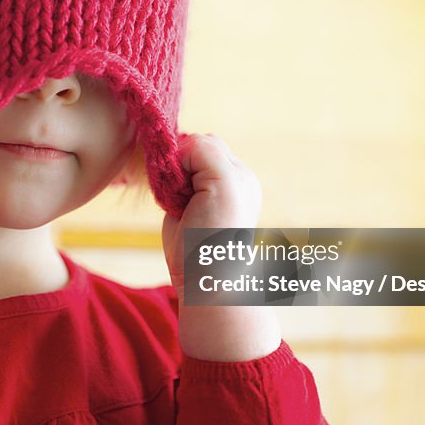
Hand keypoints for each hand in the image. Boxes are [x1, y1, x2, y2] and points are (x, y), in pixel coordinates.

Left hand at [162, 133, 280, 361]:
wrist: (209, 281)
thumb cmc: (194, 251)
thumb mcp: (187, 206)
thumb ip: (190, 177)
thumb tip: (182, 145)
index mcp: (240, 185)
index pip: (209, 150)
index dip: (188, 165)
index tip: (182, 197)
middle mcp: (244, 177)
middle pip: (204, 142)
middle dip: (184, 164)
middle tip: (183, 201)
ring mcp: (238, 176)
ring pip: (199, 142)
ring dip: (180, 168)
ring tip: (184, 203)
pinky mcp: (226, 178)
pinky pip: (195, 147)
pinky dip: (179, 167)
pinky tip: (184, 199)